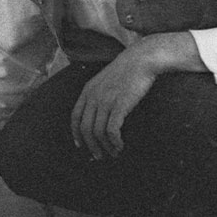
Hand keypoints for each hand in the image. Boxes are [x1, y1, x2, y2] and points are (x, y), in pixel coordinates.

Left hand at [71, 41, 163, 159]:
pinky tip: (120, 145)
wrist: (142, 59)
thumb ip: (99, 93)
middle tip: (99, 156)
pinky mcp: (119, 105)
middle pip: (86, 129)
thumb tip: (100, 111)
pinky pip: (112, 130)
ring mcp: (106, 101)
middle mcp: (93, 97)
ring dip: (106, 147)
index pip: (75, 117)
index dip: (76, 133)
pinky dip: (115, 142)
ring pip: (98, 132)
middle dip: (91, 146)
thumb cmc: (128, 70)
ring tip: (114, 153)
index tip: (81, 146)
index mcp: (88, 90)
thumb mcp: (106, 79)